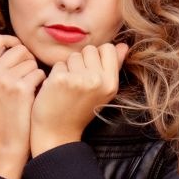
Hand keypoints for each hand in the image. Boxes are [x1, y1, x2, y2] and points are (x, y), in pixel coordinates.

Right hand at [0, 35, 45, 178]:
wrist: (4, 144)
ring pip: (31, 61)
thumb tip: (12, 49)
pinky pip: (39, 74)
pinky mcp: (20, 89)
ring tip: (31, 90)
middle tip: (29, 77)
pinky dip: (42, 83)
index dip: (13, 42)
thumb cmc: (1, 119)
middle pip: (18, 49)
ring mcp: (4, 80)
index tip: (21, 52)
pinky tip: (36, 96)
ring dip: (36, 73)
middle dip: (29, 60)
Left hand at [30, 42, 127, 156]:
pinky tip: (57, 90)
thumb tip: (123, 45)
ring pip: (73, 56)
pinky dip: (55, 75)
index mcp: (111, 83)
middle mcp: (98, 81)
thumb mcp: (103, 91)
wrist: (59, 133)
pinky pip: (58, 64)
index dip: (97, 57)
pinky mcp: (61, 80)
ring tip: (68, 87)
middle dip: (82, 62)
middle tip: (78, 83)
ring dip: (68, 68)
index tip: (91, 73)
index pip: (108, 48)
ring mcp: (79, 80)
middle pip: (89, 49)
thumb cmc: (80, 110)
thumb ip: (113, 66)